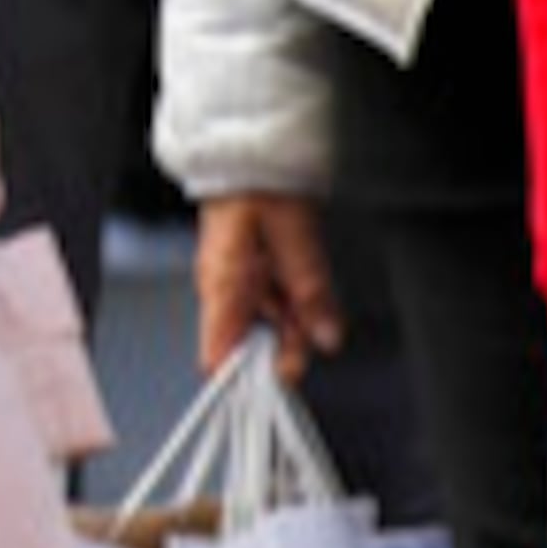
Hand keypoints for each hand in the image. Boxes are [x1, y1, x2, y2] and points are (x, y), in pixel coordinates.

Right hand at [194, 194, 344, 376]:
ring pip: (271, 328)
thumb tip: (327, 336)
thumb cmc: (257, 185)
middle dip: (290, 346)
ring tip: (317, 301)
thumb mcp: (295, 237)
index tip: (277, 391)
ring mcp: (238, 286)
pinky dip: (299, 307)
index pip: (219, 355)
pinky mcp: (253, 278)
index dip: (246, 382)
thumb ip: (311, 289)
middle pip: (253, 347)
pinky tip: (313, 297)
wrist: (249, 156)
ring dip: (300, 324)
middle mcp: (224, 292)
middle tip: (317, 329)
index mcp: (222, 286)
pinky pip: (277, 306)